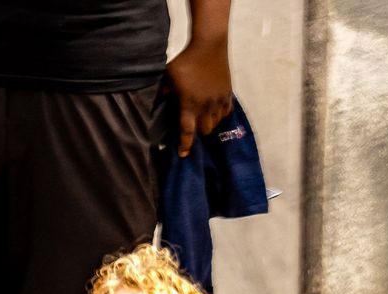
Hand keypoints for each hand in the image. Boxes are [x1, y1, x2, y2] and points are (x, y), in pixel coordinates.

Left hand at [165, 37, 232, 156]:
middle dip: (198, 133)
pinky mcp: (228, 93)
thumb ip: (164, 92)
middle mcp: (206, 106)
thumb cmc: (186, 60)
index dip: (185, 145)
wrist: (209, 44)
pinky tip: (215, 112)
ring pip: (216, 123)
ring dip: (209, 124)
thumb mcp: (169, 76)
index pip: (187, 131)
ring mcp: (219, 100)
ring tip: (203, 120)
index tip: (183, 155)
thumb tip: (160, 101)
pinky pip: (226, 112)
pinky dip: (220, 116)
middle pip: (204, 130)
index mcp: (189, 104)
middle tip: (192, 128)